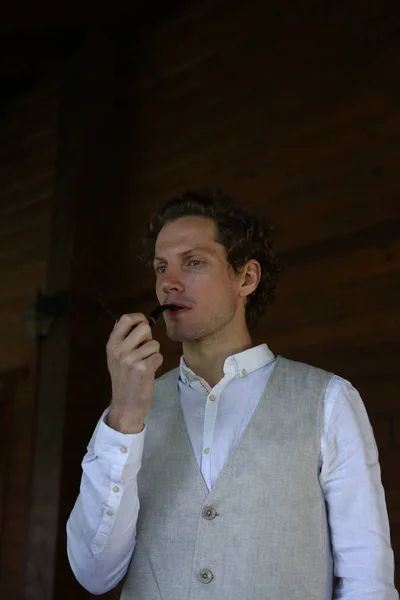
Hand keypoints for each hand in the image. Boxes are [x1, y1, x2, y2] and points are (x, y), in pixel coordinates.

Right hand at [106, 313, 162, 432]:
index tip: (144, 322)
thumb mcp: (115, 357)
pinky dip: (157, 363)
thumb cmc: (123, 379)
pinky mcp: (144, 369)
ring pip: (154, 344)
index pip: (125, 319)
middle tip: (144, 350)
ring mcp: (131, 359)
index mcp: (112, 345)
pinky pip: (159, 356)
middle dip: (149, 338)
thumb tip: (135, 320)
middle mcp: (120, 350)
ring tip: (145, 364)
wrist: (125, 405)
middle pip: (144, 328)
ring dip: (153, 353)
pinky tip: (149, 372)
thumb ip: (123, 339)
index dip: (138, 317)